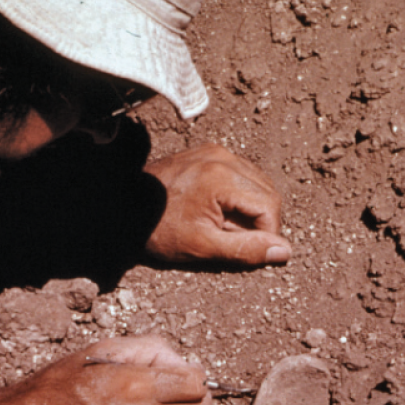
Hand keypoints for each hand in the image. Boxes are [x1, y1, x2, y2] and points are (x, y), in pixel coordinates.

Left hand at [143, 143, 290, 265]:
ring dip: (251, 209)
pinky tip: (218, 211)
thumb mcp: (202, 247)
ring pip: (257, 184)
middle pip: (267, 193)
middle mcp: (223, 157)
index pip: (270, 207)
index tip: (249, 251)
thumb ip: (245, 249)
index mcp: (222, 178)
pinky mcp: (208, 153)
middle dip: (260, 222)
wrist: (121, 205)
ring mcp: (215, 152)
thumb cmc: (157, 229)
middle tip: (233, 240)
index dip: (267, 235)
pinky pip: (241, 175)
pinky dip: (239, 196)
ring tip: (223, 226)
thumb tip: (284, 252)